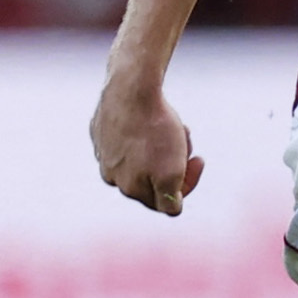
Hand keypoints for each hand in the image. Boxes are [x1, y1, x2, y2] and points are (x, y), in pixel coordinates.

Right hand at [91, 71, 204, 214]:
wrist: (131, 87)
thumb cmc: (155, 129)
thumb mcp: (171, 172)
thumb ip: (170, 202)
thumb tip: (171, 210)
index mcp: (129, 188)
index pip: (164, 201)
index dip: (187, 183)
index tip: (199, 159)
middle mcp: (110, 175)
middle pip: (152, 178)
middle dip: (174, 162)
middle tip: (186, 139)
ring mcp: (102, 151)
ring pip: (140, 157)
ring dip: (162, 146)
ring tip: (173, 125)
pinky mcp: (99, 130)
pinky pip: (125, 138)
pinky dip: (142, 131)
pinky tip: (151, 116)